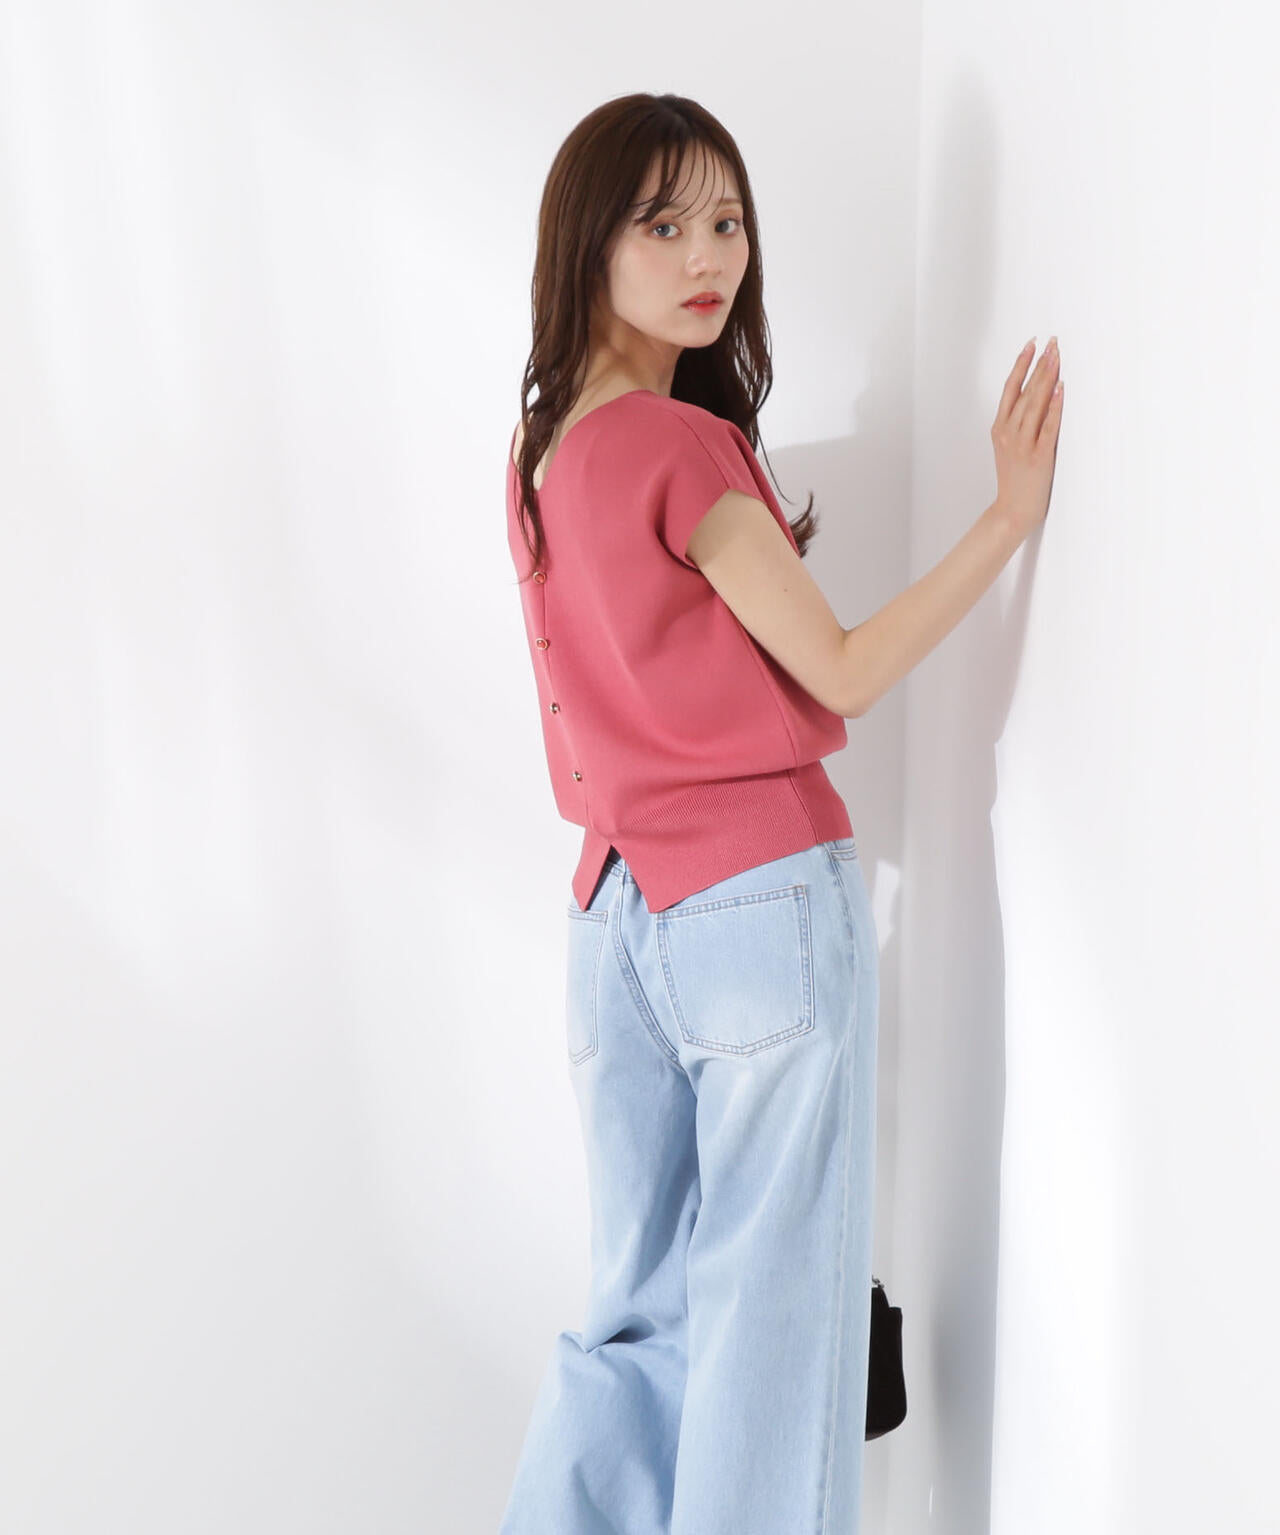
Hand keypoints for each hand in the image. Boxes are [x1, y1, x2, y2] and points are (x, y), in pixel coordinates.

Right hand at [991, 338, 1063, 538]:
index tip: (1032, 344)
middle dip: (1039, 365)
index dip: (1021, 364)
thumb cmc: (1014, 480)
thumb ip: (1017, 422)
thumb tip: (1035, 396)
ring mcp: (1023, 444)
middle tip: (1052, 344)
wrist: (1012, 510)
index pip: (1011, 389)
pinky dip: (1054, 407)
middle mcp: (1009, 433)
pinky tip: (1060, 389)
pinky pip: (1048, 426)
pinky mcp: (1039, 456)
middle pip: (1024, 391)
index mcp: (1000, 429)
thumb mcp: (1008, 447)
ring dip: (1046, 378)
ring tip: (1056, 357)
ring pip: (1034, 404)